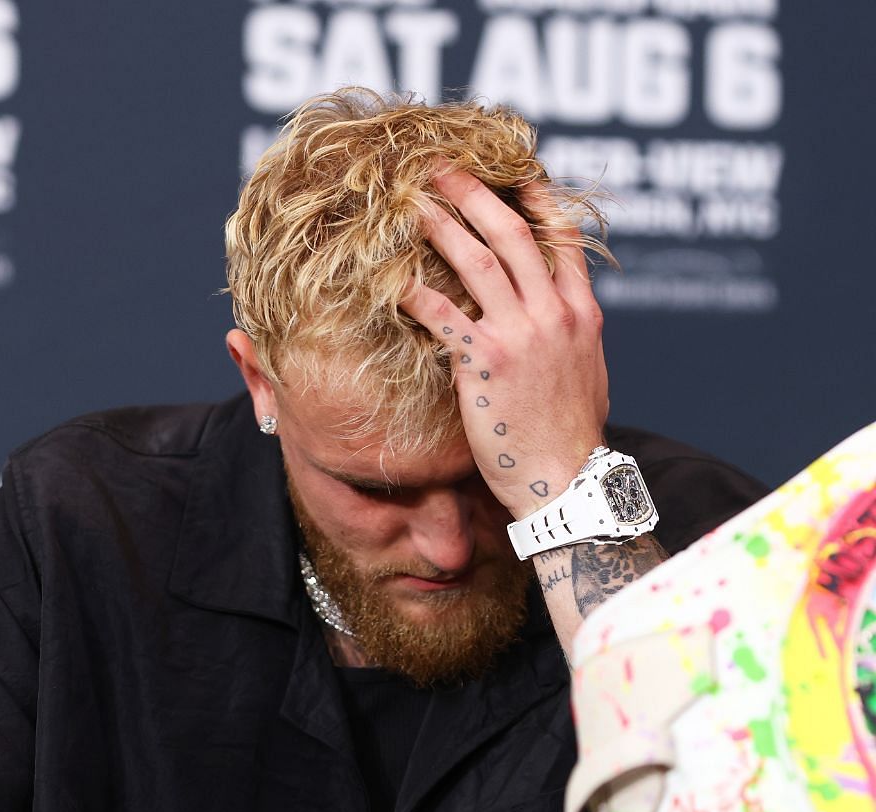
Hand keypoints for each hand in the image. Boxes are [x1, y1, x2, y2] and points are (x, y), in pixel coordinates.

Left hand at [398, 170, 607, 519]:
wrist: (566, 478)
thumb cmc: (569, 433)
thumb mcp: (584, 370)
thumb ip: (567, 333)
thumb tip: (554, 315)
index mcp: (581, 311)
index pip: (561, 238)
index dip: (535, 198)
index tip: (512, 170)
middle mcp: (553, 313)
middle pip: (513, 234)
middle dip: (475, 195)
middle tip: (442, 169)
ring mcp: (521, 334)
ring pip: (478, 262)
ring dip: (441, 226)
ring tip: (412, 203)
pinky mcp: (486, 362)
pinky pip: (443, 316)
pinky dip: (415, 292)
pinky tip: (391, 277)